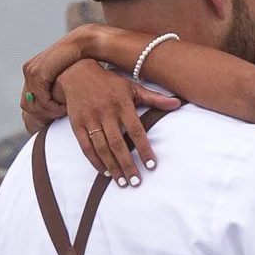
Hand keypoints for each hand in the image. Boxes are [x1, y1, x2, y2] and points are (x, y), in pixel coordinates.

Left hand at [20, 37, 83, 132]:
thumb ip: (55, 90)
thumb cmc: (80, 61)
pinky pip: (41, 100)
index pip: (27, 101)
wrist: (84, 44)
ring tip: (64, 112)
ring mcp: (30, 71)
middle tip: (58, 118)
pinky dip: (53, 108)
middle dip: (42, 116)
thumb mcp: (64, 79)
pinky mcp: (37, 73)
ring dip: (49, 113)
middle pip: (26, 105)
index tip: (56, 118)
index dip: (40, 114)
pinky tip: (65, 107)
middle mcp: (29, 70)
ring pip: (32, 105)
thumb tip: (52, 107)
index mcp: (33, 72)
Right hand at [53, 59, 177, 184]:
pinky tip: (105, 172)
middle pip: (117, 143)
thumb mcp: (132, 87)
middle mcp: (106, 112)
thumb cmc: (110, 83)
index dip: (144, 148)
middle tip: (136, 181)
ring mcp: (90, 119)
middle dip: (127, 164)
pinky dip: (95, 161)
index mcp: (122, 104)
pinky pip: (86, 146)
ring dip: (112, 166)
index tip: (151, 165)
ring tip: (122, 182)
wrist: (77, 72)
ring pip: (101, 148)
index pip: (136, 130)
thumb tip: (177, 103)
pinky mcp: (77, 124)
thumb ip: (154, 98)